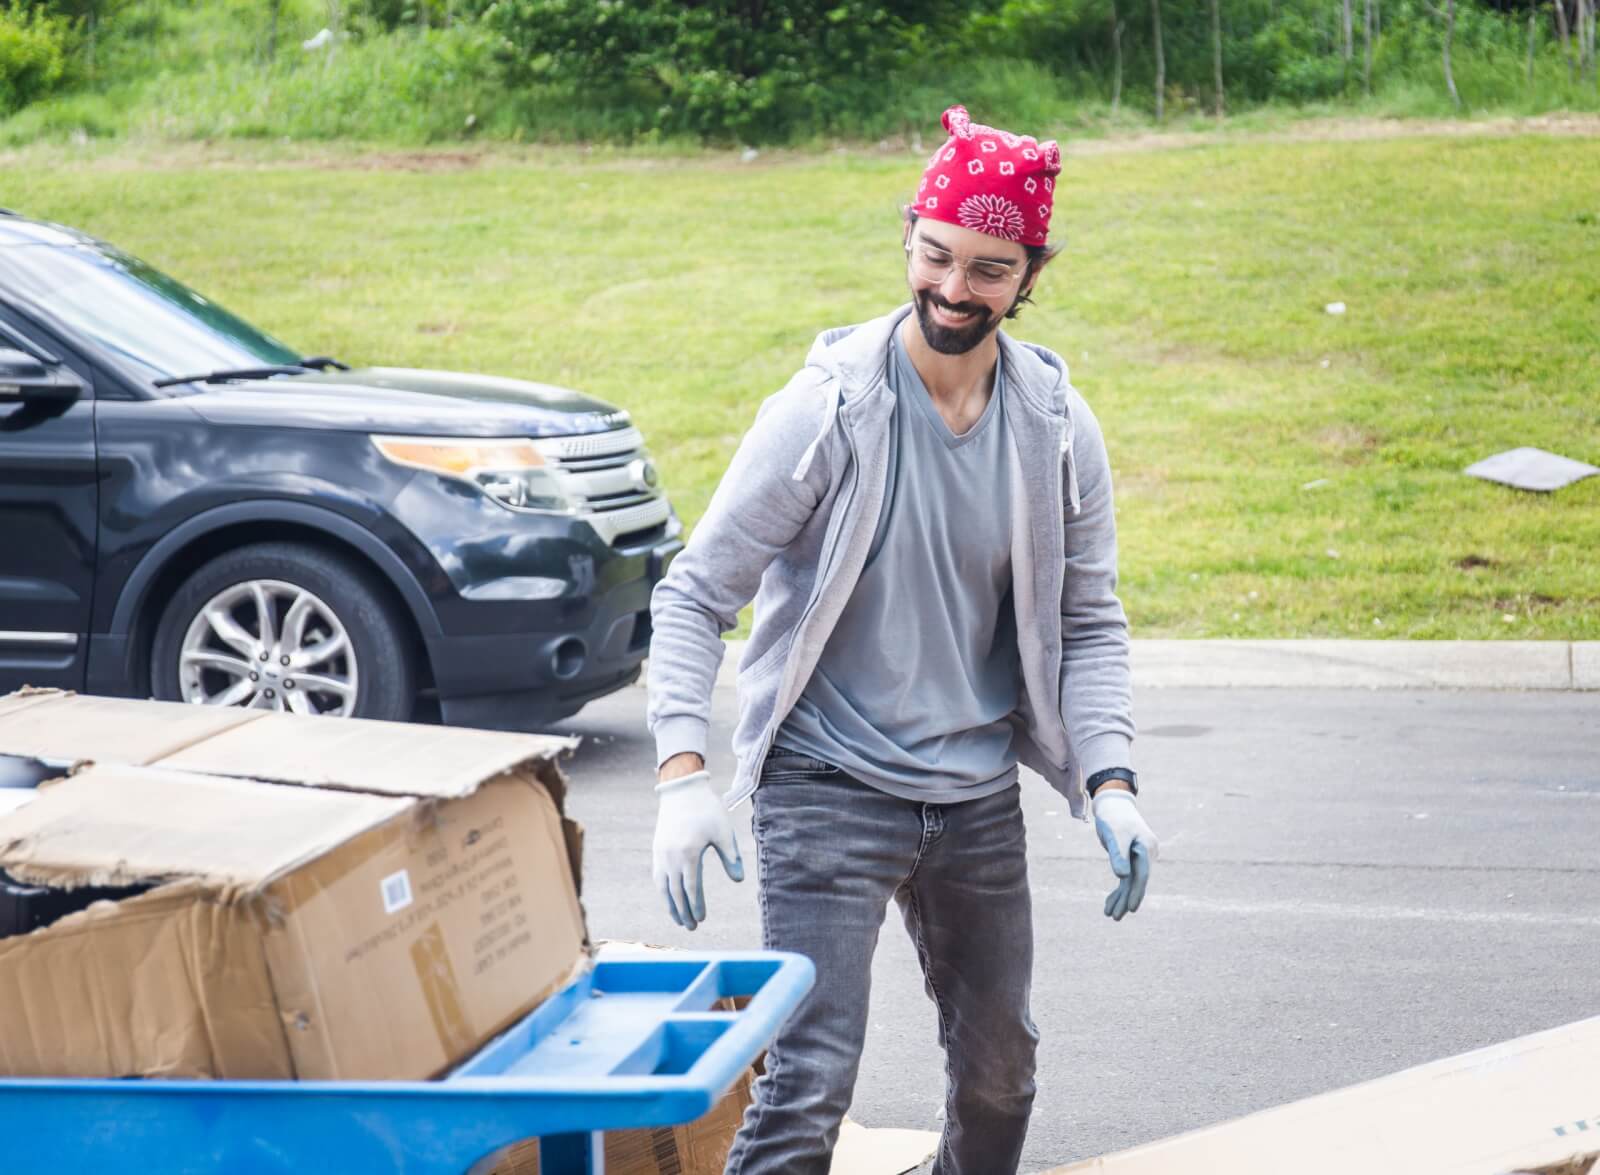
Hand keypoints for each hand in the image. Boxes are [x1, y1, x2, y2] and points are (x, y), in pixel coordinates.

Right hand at [652, 769, 743, 929]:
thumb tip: (739, 880)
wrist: (682, 790)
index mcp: (689, 854)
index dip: (696, 905)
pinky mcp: (657, 850)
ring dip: (670, 905)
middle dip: (683, 912)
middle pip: (676, 892)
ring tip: (679, 920)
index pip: (692, 888)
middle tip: (692, 928)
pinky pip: (658, 877)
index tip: (702, 919)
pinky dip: (663, 891)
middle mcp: (671, 857)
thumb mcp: (723, 832)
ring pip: (663, 887)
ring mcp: (661, 854)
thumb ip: (730, 857)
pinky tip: (669, 898)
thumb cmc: (707, 810)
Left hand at [1092, 788, 1158, 920]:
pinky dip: (1118, 890)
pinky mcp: (1130, 859)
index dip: (1136, 892)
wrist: (1113, 804)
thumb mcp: (1115, 835)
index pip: (1142, 874)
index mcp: (1146, 848)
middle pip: (1137, 882)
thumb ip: (1119, 855)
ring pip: (1131, 882)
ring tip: (1110, 915)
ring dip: (1120, 898)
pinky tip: (1109, 903)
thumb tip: (1122, 877)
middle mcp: (1146, 854)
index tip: (1131, 908)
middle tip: (1115, 918)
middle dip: (1126, 900)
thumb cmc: (1114, 817)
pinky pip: (1126, 878)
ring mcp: (1139, 858)